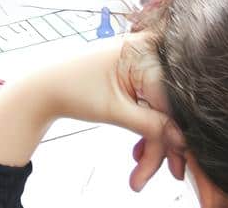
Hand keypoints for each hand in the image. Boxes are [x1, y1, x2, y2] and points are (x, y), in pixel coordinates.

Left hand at [0, 33, 181, 186]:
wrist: (44, 88)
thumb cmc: (72, 90)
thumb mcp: (115, 111)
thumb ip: (151, 125)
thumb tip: (183, 142)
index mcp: (144, 52)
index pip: (171, 101)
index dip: (175, 136)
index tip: (177, 166)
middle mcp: (148, 53)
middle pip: (168, 108)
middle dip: (164, 146)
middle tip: (170, 176)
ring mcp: (143, 65)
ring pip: (160, 112)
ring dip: (154, 144)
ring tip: (141, 174)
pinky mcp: (137, 77)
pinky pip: (151, 107)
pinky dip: (146, 130)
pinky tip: (139, 154)